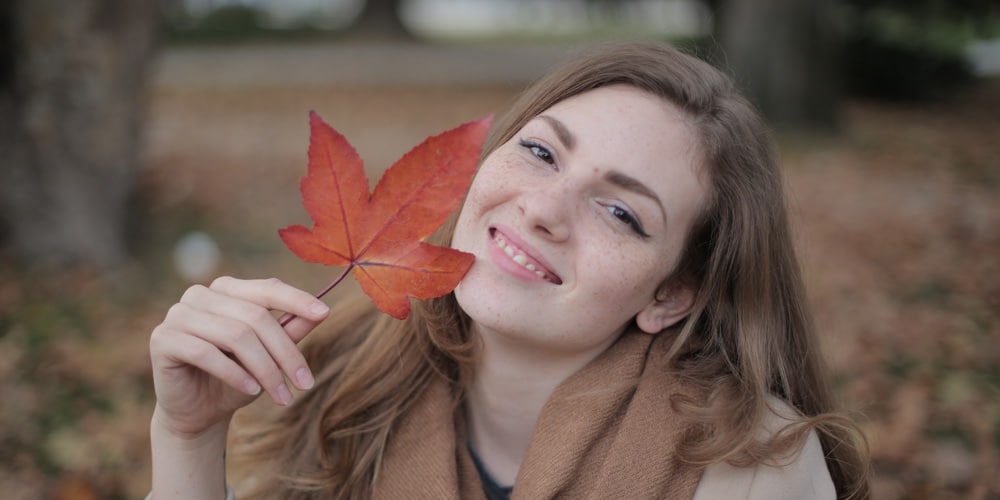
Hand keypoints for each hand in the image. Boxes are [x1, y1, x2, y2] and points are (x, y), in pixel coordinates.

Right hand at [149, 276, 329, 438]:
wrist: (197, 412)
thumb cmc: (237, 378)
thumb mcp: (269, 355)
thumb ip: (289, 330)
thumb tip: (321, 311)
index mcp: (227, 290)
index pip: (267, 288)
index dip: (296, 299)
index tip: (324, 313)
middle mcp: (201, 294)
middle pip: (255, 317)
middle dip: (285, 353)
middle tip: (305, 383)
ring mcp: (179, 313)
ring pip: (234, 335)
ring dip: (264, 369)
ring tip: (282, 395)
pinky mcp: (163, 338)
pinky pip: (205, 352)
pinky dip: (234, 373)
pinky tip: (252, 390)